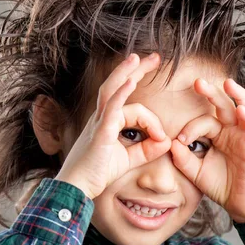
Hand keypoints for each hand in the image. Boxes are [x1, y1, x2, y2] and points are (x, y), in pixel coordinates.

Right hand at [55, 53, 171, 198]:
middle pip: (117, 84)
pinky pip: (110, 108)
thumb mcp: (128, 160)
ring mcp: (98, 122)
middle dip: (136, 69)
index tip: (162, 137)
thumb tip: (167, 141)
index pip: (134, 108)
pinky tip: (130, 81)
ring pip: (111, 90)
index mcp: (107, 121)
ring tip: (138, 58)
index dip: (152, 120)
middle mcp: (101, 117)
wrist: (76, 188)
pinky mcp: (100, 132)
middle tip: (155, 57)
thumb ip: (147, 150)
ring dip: (125, 72)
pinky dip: (121, 94)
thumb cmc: (97, 173)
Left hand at [170, 78, 244, 222]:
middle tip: (198, 82)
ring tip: (228, 84)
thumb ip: (183, 158)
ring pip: (244, 109)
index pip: (204, 122)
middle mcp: (232, 131)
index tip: (180, 140)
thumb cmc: (220, 185)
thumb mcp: (195, 172)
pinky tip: (241, 109)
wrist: (239, 205)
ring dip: (237, 95)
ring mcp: (244, 136)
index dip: (191, 128)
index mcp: (218, 134)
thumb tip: (171, 143)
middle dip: (212, 93)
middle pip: (223, 105)